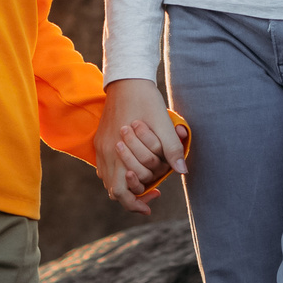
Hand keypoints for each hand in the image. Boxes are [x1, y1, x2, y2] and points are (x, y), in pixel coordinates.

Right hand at [95, 77, 187, 216]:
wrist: (127, 78)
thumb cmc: (145, 99)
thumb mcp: (163, 123)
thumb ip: (171, 149)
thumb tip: (182, 171)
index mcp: (117, 151)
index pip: (120, 193)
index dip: (136, 204)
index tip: (155, 198)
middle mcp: (105, 152)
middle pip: (114, 190)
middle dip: (135, 193)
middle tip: (155, 190)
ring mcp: (100, 147)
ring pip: (108, 179)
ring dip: (127, 183)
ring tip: (146, 179)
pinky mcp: (100, 140)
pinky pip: (105, 166)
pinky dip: (118, 172)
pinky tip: (133, 165)